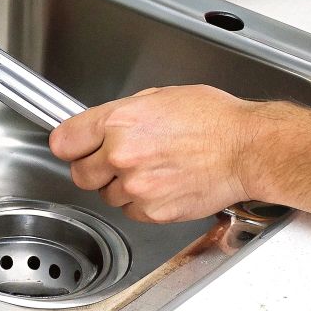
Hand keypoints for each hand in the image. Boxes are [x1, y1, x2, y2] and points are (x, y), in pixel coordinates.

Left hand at [49, 86, 265, 223]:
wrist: (246, 149)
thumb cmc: (213, 120)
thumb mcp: (160, 98)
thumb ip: (123, 114)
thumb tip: (100, 127)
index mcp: (119, 122)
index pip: (64, 142)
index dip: (70, 145)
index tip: (75, 147)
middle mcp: (122, 155)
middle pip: (81, 174)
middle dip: (96, 168)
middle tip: (119, 160)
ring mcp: (136, 187)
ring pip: (107, 196)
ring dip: (121, 186)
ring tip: (153, 170)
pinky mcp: (153, 211)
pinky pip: (131, 212)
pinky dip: (142, 203)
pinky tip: (164, 185)